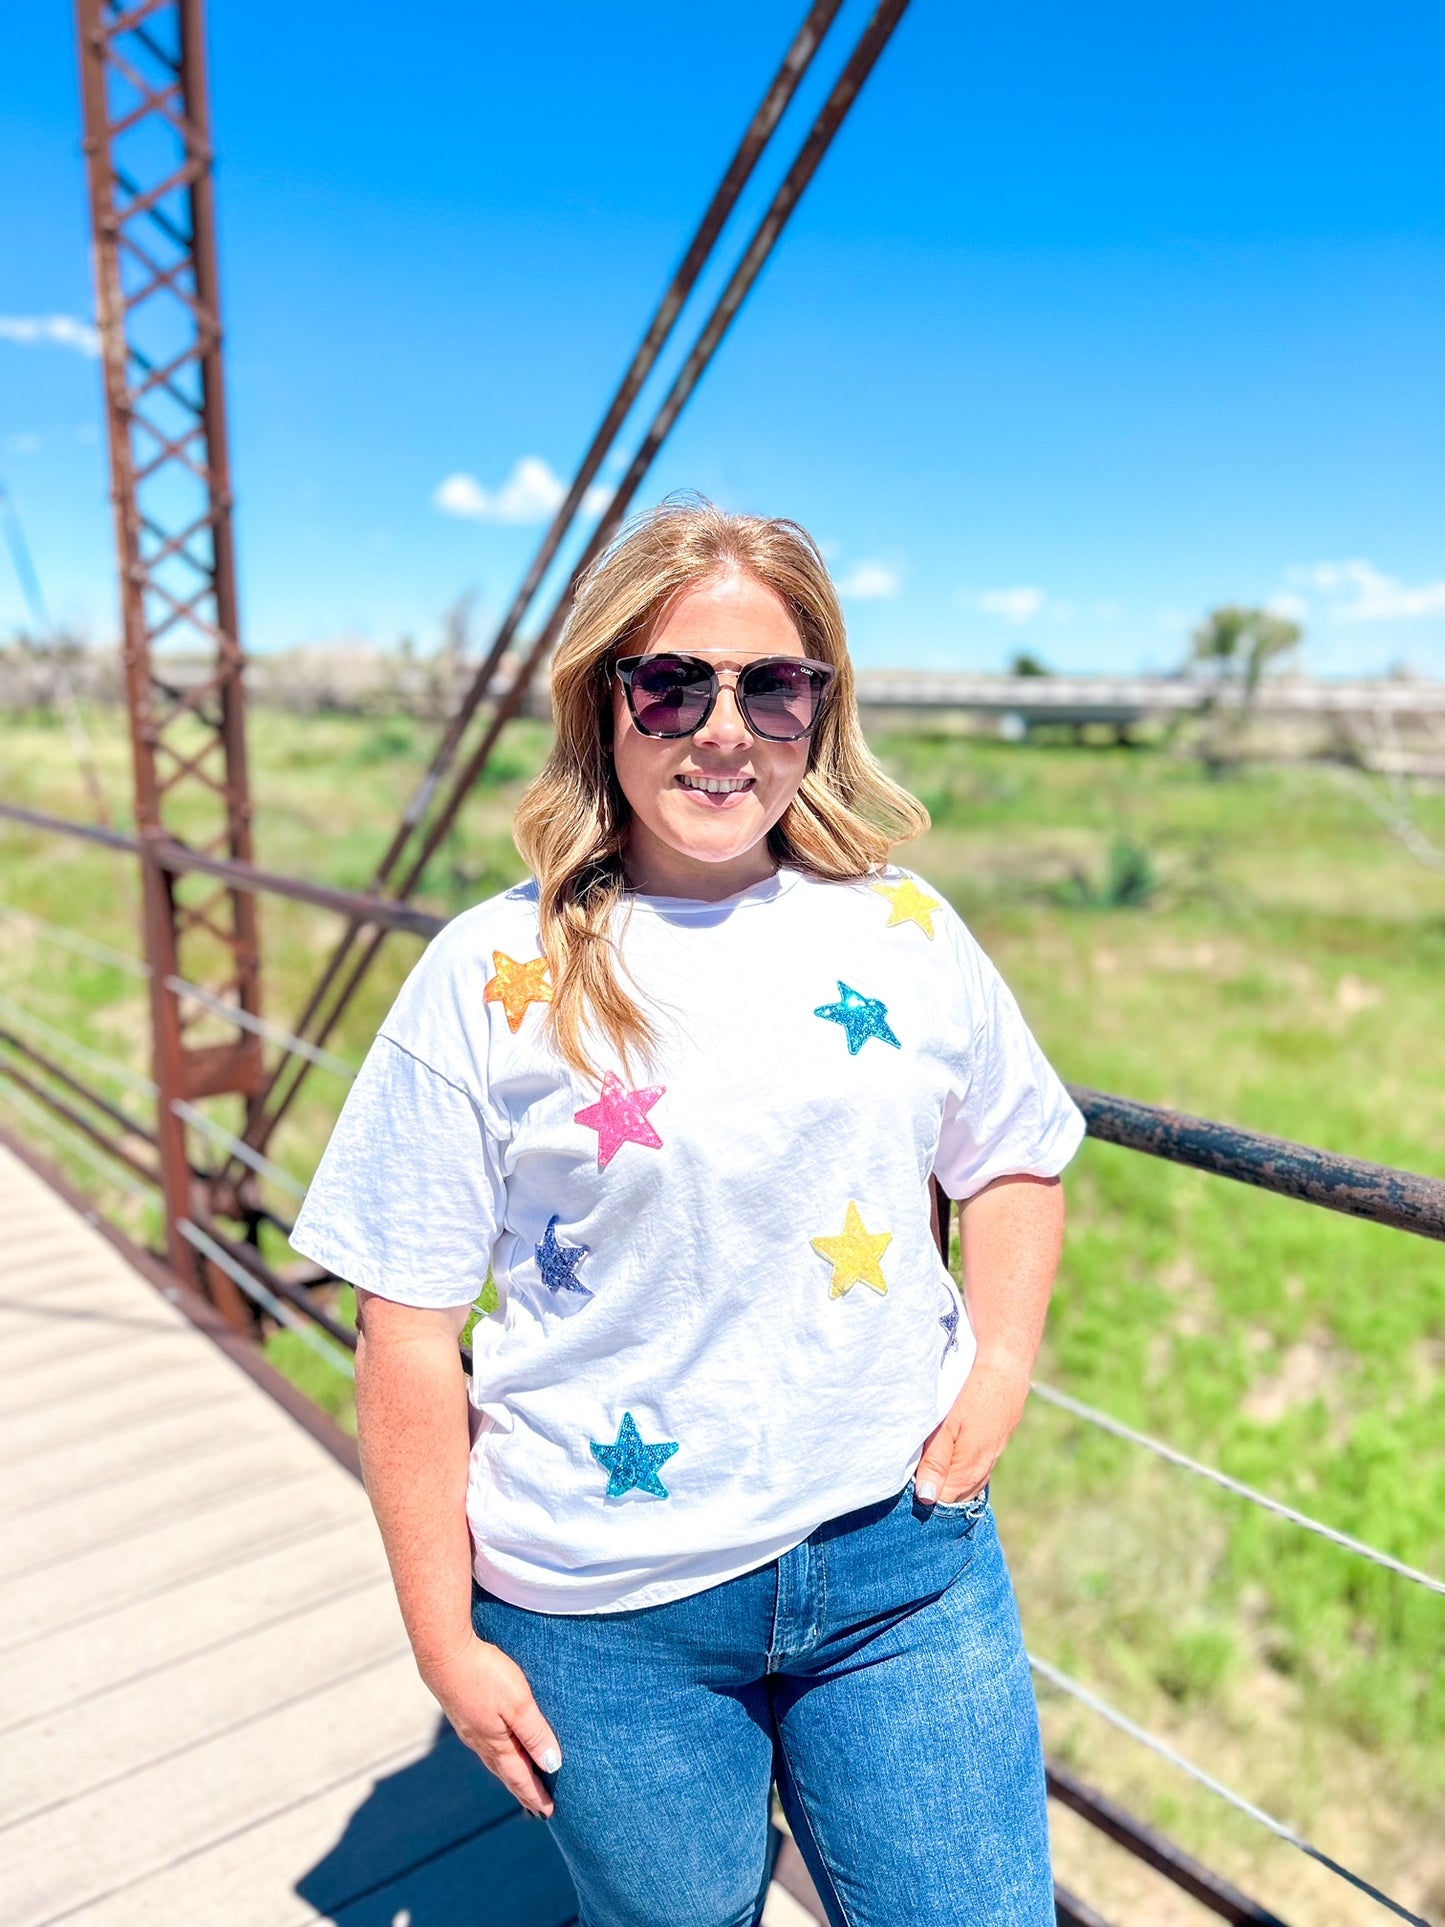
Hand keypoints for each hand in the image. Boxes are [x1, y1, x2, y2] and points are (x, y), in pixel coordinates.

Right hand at [419, 1636, 561, 1815]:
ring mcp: (468, 1727)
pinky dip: (496, 1751)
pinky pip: (484, 1741)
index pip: (520, 1777)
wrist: (443, 1653)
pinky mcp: (462, 1710)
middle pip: (505, 1771)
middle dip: (522, 1788)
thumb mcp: (519, 1704)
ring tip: (519, 1778)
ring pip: (493, 1757)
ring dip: (509, 1770)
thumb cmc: (485, 1676)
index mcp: (496, 1744)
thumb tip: (552, 1765)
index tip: (549, 1812)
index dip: (535, 1794)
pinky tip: (496, 1743)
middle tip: (536, 1805)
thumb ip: (536, 1734)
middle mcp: (480, 1741)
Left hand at [915, 1354, 1030, 1505]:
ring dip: (949, 1485)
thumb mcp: (947, 1426)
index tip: (905, 1491)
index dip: (923, 1499)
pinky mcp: (996, 1443)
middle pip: (956, 1497)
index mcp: (967, 1470)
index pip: (942, 1502)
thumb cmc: (972, 1394)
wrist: (1006, 1366)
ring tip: (929, 1478)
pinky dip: (963, 1473)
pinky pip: (978, 1469)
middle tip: (911, 1486)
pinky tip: (953, 1466)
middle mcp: (982, 1469)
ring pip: (968, 1484)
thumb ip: (935, 1461)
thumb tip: (926, 1499)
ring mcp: (992, 1456)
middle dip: (936, 1496)